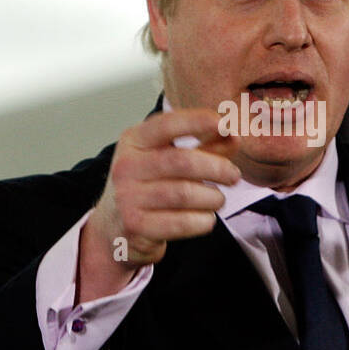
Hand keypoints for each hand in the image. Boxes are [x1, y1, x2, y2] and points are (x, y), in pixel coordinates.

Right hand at [78, 108, 239, 302]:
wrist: (114, 228)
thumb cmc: (148, 187)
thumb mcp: (170, 158)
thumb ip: (204, 145)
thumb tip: (233, 135)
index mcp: (134, 141)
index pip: (167, 124)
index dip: (198, 121)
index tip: (224, 124)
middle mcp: (126, 166)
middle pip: (183, 161)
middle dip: (218, 168)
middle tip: (233, 176)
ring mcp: (127, 197)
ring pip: (185, 194)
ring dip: (212, 198)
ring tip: (218, 200)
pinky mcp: (135, 225)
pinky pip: (181, 223)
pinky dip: (202, 221)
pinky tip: (206, 218)